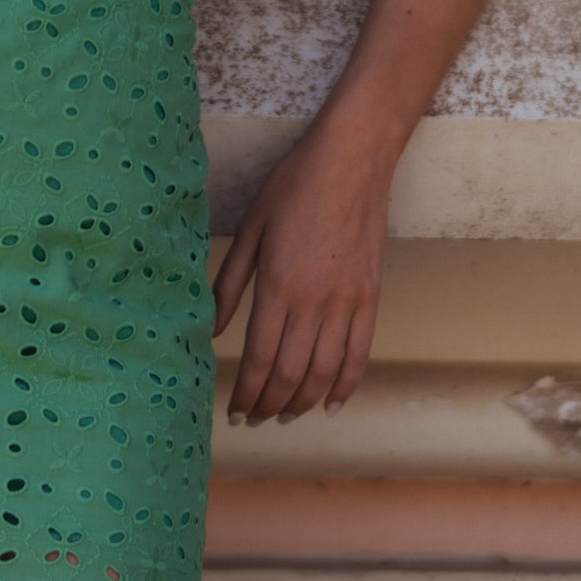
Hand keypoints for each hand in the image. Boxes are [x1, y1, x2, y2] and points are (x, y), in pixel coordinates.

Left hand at [213, 120, 393, 425]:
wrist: (352, 160)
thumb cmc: (294, 187)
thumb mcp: (249, 228)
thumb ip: (229, 283)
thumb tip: (210, 329)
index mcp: (278, 285)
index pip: (259, 358)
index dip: (245, 393)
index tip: (233, 411)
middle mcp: (314, 302)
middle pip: (290, 373)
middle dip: (269, 405)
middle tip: (253, 419)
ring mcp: (347, 302)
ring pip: (325, 372)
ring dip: (303, 402)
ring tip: (284, 416)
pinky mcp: (370, 296)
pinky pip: (360, 352)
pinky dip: (347, 384)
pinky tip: (331, 404)